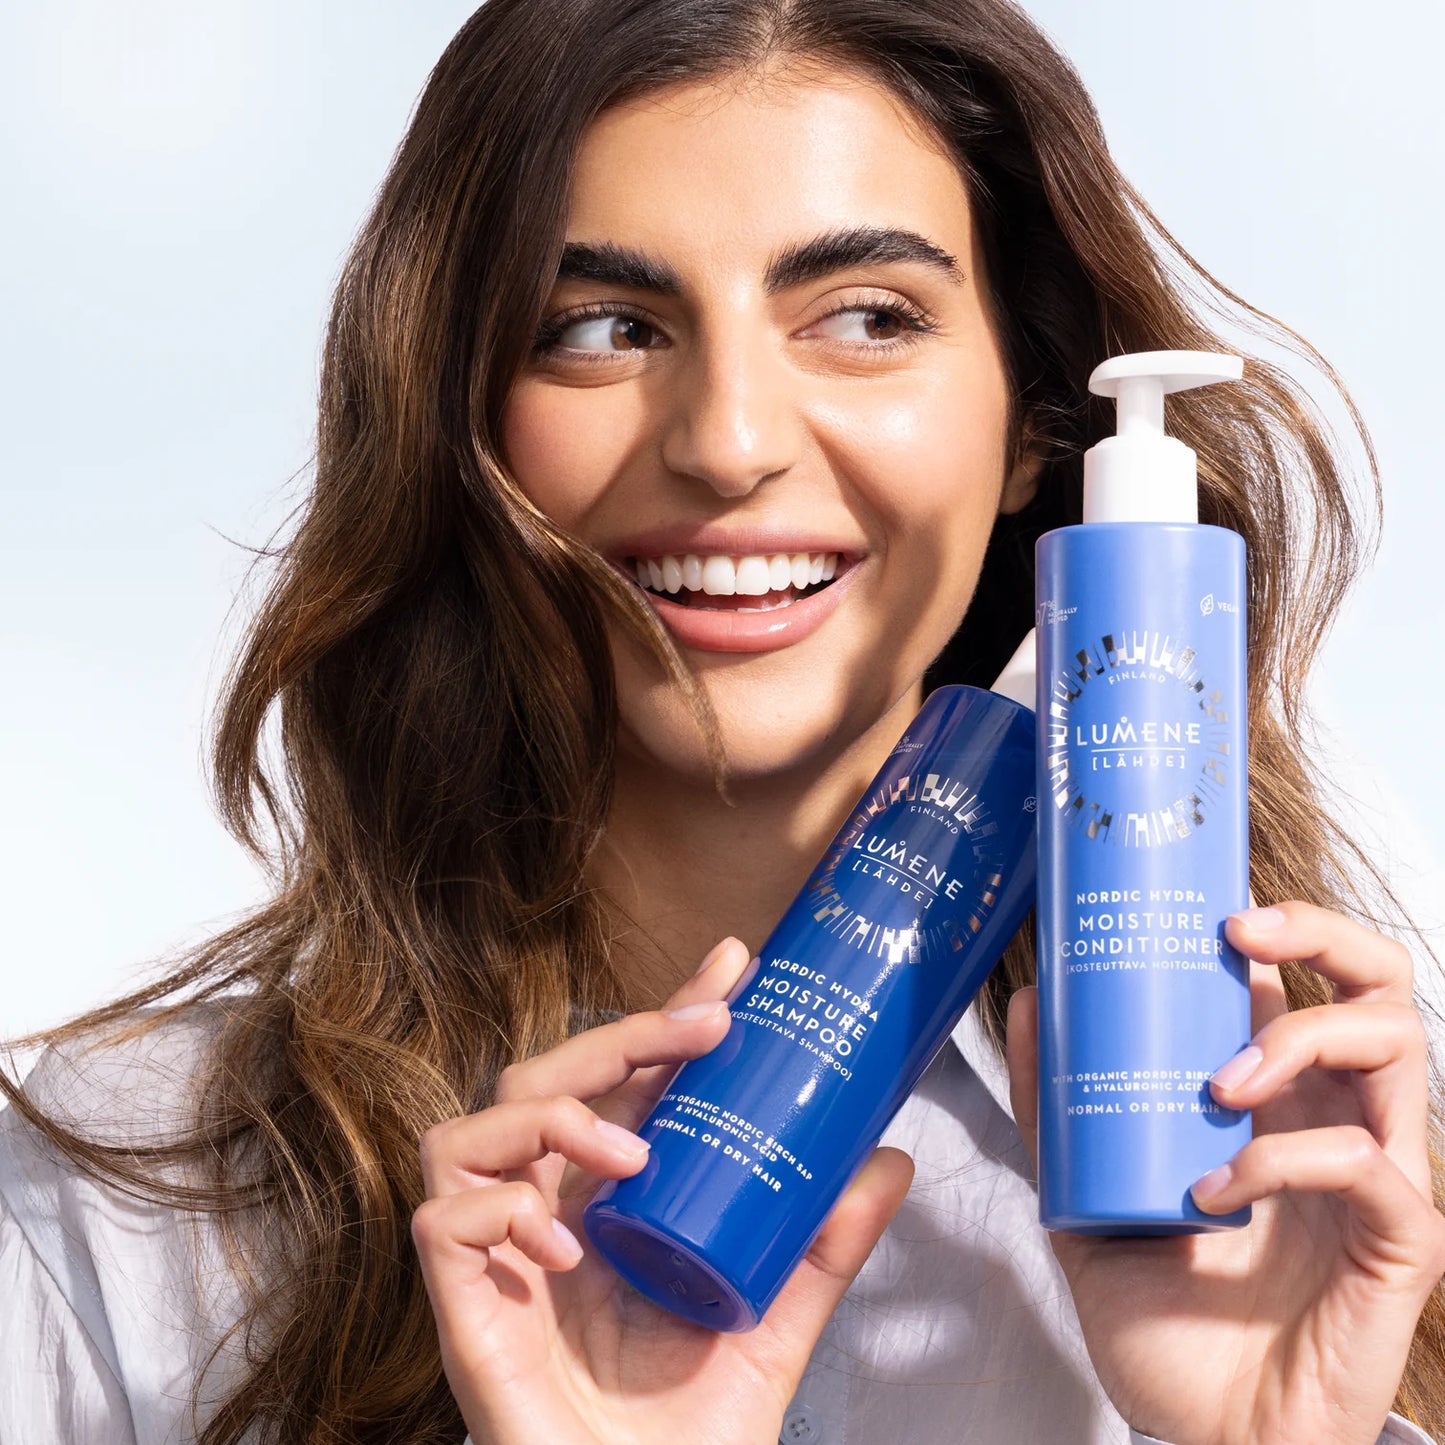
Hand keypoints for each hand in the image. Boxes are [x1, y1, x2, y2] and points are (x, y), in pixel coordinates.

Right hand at [412, 936, 913, 1444]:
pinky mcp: (462, 1313)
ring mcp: (497, 1262)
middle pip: (540, 1081)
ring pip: (469, 1131)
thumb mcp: (769, 1323)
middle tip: (700, 1028)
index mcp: (607, 1205)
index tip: (733, 967)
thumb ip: (820, 1248)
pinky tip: (564, 1247)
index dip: (662, 1016)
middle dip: (615, 1037)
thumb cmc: (687, 1434)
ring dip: (552, 1118)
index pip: (621, 1084)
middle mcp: (545, 1216)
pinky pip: (440, 1221)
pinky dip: (501, 1210)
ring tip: (628, 1155)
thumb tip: (890, 1160)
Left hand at [1007, 901, 1444, 1444]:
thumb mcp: (1088, 1197)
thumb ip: (1061, 1107)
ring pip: (1397, 1047)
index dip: (1274, 925)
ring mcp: (1377, 1178)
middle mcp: (1338, 1120)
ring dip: (1299, 1040)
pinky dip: (1285, 1160)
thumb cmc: (1166, 1324)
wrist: (1202, 1440)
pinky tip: (1216, 1189)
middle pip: (1379, 986)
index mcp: (1279, 1101)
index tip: (1201, 902)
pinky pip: (1369, 1166)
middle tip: (1237, 933)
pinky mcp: (1399, 1245)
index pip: (1304, 982)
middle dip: (1322, 932)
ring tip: (1216, 1082)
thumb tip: (1032, 1002)